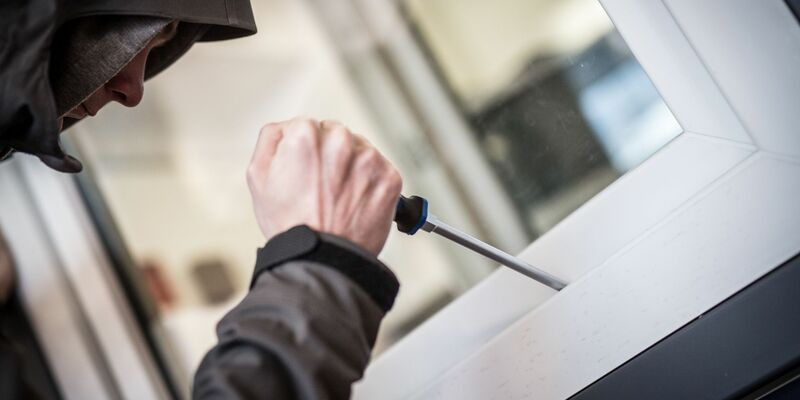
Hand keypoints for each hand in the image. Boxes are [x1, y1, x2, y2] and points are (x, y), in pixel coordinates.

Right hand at [247, 118, 402, 255]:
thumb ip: (270, 139)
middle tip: (322, 187)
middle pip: (336, 134)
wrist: (322, 259)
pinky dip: (371, 183)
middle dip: (330, 155)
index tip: (306, 171)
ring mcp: (368, 159)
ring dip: (352, 167)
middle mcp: (340, 141)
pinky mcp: (389, 177)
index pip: (309, 126)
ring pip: (360, 150)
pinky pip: (380, 169)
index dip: (305, 150)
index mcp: (305, 135)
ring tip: (338, 197)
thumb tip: (285, 127)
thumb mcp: (258, 177)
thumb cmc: (290, 224)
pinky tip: (355, 202)